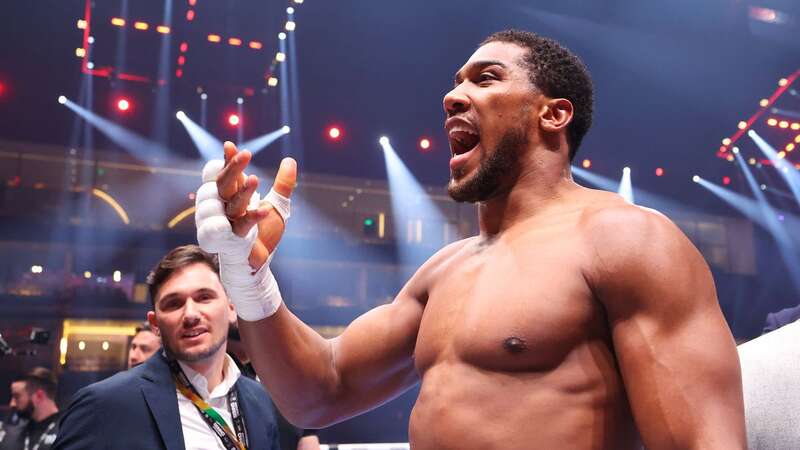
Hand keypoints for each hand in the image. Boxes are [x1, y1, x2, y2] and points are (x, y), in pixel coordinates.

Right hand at [216, 141, 296, 268]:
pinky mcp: (232, 241)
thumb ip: (283, 185)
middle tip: (246, 154)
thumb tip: (290, 160)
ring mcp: (226, 225)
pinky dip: (250, 218)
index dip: (226, 162)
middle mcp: (223, 210)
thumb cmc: (263, 235)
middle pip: (221, 186)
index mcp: (230, 199)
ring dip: (241, 192)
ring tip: (255, 179)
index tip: (230, 145)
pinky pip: (239, 227)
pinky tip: (264, 210)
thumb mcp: (277, 206)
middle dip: (232, 169)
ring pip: (227, 205)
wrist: (261, 264)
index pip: (223, 176)